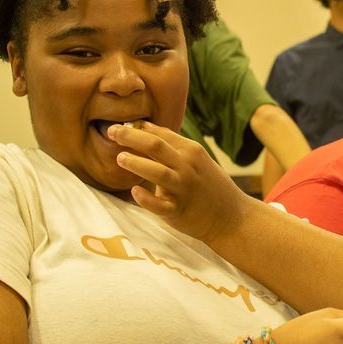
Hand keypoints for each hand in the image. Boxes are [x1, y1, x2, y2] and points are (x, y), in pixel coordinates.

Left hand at [107, 122, 248, 242]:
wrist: (231, 216)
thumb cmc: (209, 185)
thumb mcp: (197, 160)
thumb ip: (173, 146)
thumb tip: (145, 128)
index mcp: (191, 151)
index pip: (161, 134)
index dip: (137, 129)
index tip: (119, 127)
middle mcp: (187, 167)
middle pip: (155, 147)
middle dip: (130, 137)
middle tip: (111, 132)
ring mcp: (183, 189)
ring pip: (157, 172)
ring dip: (136, 163)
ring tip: (120, 158)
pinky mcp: (178, 210)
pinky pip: (159, 205)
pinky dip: (146, 198)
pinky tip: (134, 191)